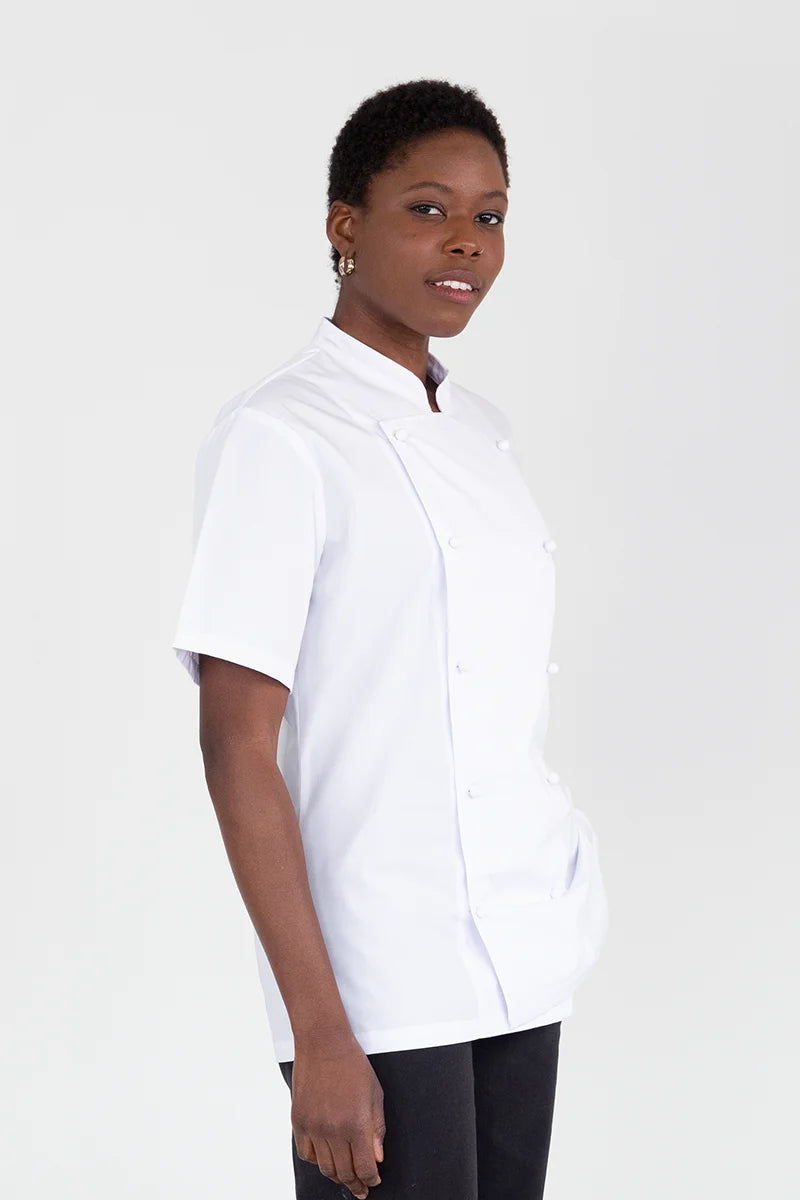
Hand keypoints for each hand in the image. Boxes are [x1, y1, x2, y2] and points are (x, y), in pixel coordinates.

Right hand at [290, 1031, 385, 1198]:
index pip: (364, 1167)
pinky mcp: (299, 1121)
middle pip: (344, 1172)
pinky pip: (305, 1153)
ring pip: (324, 1167)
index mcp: (356, 1124)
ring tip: (345, 1176)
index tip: (373, 1180)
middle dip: (355, 1183)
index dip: (370, 1179)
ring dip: (337, 1176)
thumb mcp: (375, 1094)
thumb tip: (377, 1156)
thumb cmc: (351, 1064)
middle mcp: (333, 1130)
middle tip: (361, 1187)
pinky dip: (316, 1161)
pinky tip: (324, 1158)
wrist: (323, 1044)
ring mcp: (313, 1127)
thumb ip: (377, 1129)